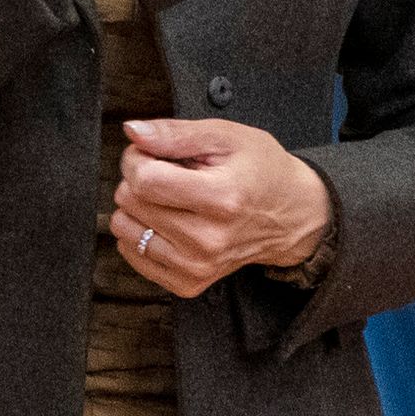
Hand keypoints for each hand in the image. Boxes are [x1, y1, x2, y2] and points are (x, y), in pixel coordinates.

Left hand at [109, 118, 330, 299]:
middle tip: (171, 175)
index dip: (137, 159)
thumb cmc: (262, 171)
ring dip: (138, 208)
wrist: (290, 215)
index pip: (144, 180)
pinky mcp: (187, 283)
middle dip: (140, 179)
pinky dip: (141, 233)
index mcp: (222, 199)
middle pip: (130, 202)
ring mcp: (197, 266)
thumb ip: (175, 133)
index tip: (151, 154)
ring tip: (172, 199)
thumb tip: (133, 132)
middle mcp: (208, 239)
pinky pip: (132, 254)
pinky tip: (167, 221)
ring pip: (124, 229)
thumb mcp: (226, 137)